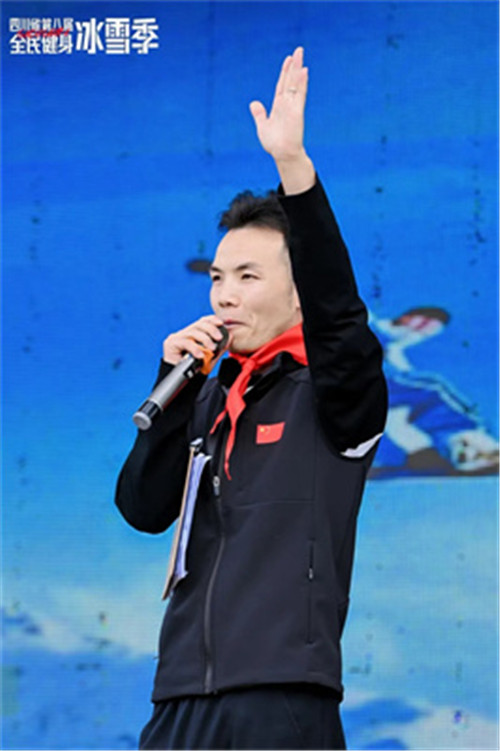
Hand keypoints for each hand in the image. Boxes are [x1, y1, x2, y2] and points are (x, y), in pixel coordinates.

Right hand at [163, 315, 225, 364]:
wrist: (182, 381)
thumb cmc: (196, 367)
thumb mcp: (211, 356)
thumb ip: (220, 347)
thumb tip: (230, 336)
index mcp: (194, 333)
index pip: (203, 322)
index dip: (212, 320)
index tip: (221, 323)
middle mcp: (185, 333)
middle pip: (199, 325)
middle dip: (211, 329)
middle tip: (219, 338)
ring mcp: (177, 337)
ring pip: (192, 332)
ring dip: (204, 339)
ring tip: (211, 348)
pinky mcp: (171, 343)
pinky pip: (185, 343)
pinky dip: (194, 348)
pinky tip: (200, 355)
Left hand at [249, 47, 314, 193]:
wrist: (282, 154)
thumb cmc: (274, 143)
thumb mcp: (262, 126)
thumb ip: (259, 114)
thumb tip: (254, 103)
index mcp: (279, 105)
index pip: (282, 84)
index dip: (285, 72)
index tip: (289, 59)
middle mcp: (287, 103)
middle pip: (290, 80)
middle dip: (294, 65)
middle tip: (299, 50)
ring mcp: (293, 106)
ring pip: (295, 83)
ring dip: (298, 69)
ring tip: (301, 55)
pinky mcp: (297, 111)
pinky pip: (299, 94)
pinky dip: (301, 83)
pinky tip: (304, 71)